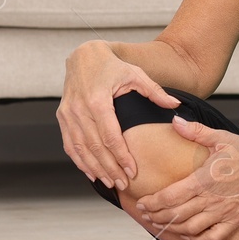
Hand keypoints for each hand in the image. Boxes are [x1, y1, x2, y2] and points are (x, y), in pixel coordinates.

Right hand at [57, 40, 178, 189]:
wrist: (84, 56)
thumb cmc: (112, 66)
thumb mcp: (135, 74)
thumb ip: (155, 92)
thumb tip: (176, 106)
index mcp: (98, 99)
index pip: (110, 136)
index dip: (120, 156)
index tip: (132, 171)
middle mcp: (79, 108)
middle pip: (94, 147)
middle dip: (109, 168)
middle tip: (123, 184)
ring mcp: (68, 114)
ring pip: (80, 149)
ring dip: (95, 168)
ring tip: (110, 183)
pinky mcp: (62, 117)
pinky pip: (69, 144)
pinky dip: (79, 161)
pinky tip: (92, 173)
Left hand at [135, 117, 238, 239]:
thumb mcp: (222, 139)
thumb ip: (195, 131)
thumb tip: (174, 120)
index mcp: (205, 179)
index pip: (170, 196)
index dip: (152, 203)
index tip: (142, 203)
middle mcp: (212, 199)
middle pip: (175, 215)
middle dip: (156, 217)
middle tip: (146, 215)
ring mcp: (224, 213)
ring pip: (190, 228)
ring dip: (172, 228)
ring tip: (161, 224)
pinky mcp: (236, 221)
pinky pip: (211, 236)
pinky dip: (196, 238)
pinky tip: (188, 233)